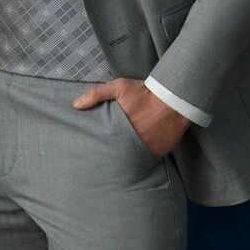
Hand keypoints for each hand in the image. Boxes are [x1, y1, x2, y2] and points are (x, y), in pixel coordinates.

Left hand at [72, 77, 190, 156]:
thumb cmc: (144, 93)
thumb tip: (75, 105)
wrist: (174, 100)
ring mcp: (144, 150)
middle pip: (113, 154)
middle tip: (97, 161)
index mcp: (118, 128)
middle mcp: (130, 142)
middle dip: (106, 156)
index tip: (87, 149)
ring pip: (127, 160)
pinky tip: (131, 159)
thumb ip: (96, 94)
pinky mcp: (156, 154)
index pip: (102, 143)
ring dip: (121, 159)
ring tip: (112, 162)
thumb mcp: (119, 87)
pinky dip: (137, 160)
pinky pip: (143, 160)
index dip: (95, 147)